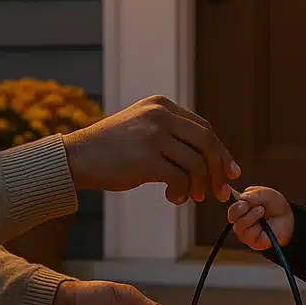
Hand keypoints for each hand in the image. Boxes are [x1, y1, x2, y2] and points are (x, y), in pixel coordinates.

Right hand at [61, 95, 240, 204]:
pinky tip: (173, 198)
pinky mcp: (146, 159)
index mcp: (161, 106)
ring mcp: (153, 136)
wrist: (76, 157)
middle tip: (219, 192)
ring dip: (199, 186)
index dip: (220, 152)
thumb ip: (171, 136)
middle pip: (207, 143)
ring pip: (196, 163)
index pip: (204, 128)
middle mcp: (160, 116)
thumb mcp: (142, 130)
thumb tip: (208, 162)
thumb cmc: (110, 150)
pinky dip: (182, 192)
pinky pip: (180, 178)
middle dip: (218, 170)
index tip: (229, 172)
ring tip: (191, 197)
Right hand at [225, 186, 293, 250]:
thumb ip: (255, 194)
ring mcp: (246, 231)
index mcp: (242, 206)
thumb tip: (242, 197)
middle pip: (231, 215)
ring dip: (250, 217)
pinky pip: (248, 235)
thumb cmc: (276, 206)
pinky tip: (263, 224)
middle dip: (238, 209)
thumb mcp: (267, 194)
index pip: (230, 203)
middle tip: (248, 205)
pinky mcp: (252, 241)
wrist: (289, 219)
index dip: (231, 200)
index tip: (240, 198)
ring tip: (261, 211)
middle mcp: (241, 218)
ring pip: (239, 226)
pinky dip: (255, 228)